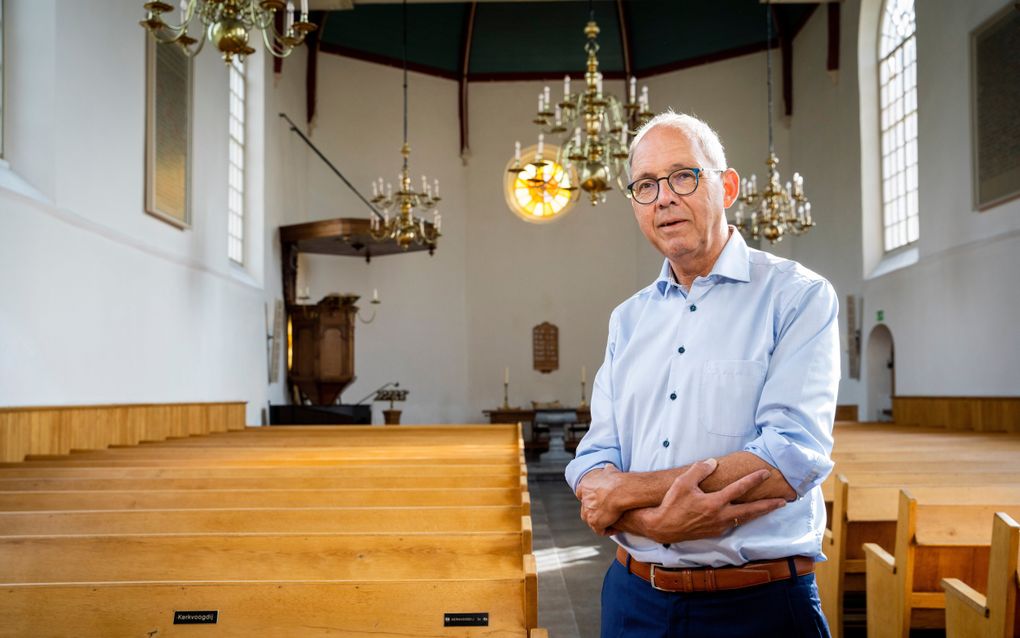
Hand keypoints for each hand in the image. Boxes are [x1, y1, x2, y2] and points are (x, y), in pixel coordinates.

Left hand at [577, 465, 624, 535]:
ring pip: (591, 521)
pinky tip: (616, 528)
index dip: (589, 497)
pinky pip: (600, 530)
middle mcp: (584, 500)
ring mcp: (588, 512)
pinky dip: (607, 530)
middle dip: (594, 511)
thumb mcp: (610, 471)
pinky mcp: (595, 522)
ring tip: (610, 522)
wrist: (620, 490)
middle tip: (605, 512)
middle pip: (585, 509)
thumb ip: (607, 470)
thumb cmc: (617, 480)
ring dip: (600, 522)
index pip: (581, 494)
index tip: (597, 499)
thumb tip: (609, 467)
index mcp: (584, 487)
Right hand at [630, 458, 785, 543]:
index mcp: (715, 503)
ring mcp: (719, 526)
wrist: (662, 527)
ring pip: (744, 519)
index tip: (765, 473)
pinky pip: (734, 524)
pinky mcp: (714, 532)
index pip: (739, 488)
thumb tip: (712, 462)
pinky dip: (745, 518)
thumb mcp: (683, 482)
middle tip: (784, 501)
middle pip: (751, 510)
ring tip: (771, 507)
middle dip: (768, 505)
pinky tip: (747, 515)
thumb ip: (699, 470)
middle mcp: (721, 517)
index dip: (753, 480)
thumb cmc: (671, 504)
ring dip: (759, 513)